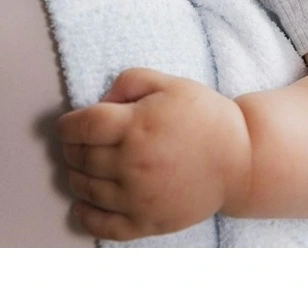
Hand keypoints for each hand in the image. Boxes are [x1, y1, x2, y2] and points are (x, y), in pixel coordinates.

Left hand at [57, 68, 252, 240]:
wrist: (240, 158)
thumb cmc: (205, 116)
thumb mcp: (169, 83)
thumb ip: (130, 82)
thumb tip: (101, 100)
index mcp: (135, 125)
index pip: (81, 126)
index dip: (67, 124)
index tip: (67, 124)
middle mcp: (131, 163)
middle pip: (79, 157)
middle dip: (70, 148)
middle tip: (76, 142)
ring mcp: (137, 196)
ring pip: (85, 189)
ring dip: (75, 176)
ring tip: (81, 166)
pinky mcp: (147, 221)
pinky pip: (103, 225)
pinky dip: (85, 215)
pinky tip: (83, 204)